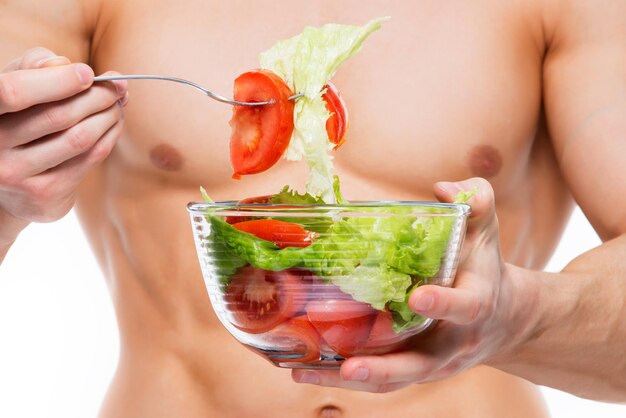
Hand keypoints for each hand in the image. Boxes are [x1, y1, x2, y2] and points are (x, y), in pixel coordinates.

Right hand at [0, 47, 127, 228]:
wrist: (13, 185)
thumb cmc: (19, 120)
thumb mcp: (18, 87)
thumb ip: (36, 68)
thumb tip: (68, 65)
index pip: (16, 91)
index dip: (58, 81)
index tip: (89, 73)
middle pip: (58, 116)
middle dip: (97, 97)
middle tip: (117, 87)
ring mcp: (17, 172)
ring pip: (79, 138)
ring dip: (109, 116)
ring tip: (118, 103)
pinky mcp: (44, 191)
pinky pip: (89, 158)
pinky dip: (110, 136)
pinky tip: (115, 123)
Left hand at [292, 177, 530, 391]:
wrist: (501, 319)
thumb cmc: (483, 269)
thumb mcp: (485, 232)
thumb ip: (475, 202)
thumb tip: (442, 188)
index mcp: (476, 304)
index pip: (465, 306)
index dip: (444, 303)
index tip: (418, 297)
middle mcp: (452, 342)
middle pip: (421, 364)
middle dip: (386, 368)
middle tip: (351, 368)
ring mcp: (430, 361)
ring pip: (394, 379)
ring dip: (353, 380)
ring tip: (306, 374)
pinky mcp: (411, 368)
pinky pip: (380, 380)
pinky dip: (342, 378)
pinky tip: (306, 372)